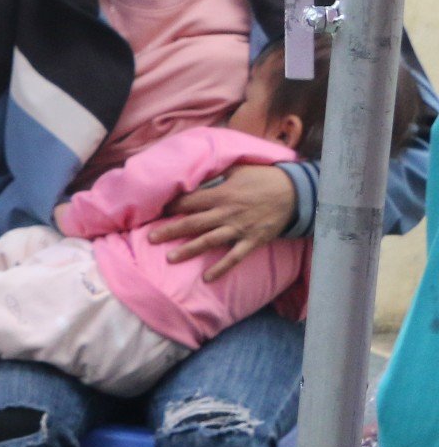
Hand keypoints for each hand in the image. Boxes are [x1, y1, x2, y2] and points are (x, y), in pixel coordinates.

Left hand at [146, 163, 300, 280]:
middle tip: (150, 239)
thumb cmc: (263, 178)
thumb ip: (216, 174)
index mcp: (222, 194)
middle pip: (194, 223)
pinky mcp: (253, 241)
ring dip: (190, 250)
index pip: (191, 201)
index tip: (155, 212)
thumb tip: (195, 173)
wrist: (295, 192)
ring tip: (170, 259)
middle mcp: (227, 213)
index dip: (172, 206)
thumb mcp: (238, 169)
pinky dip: (221, 268)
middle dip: (171, 230)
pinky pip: (234, 257)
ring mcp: (240, 228)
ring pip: (209, 241)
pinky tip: (207, 278)